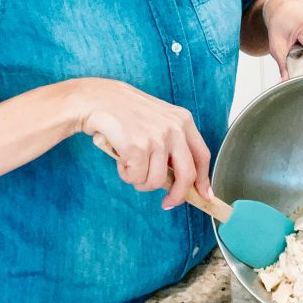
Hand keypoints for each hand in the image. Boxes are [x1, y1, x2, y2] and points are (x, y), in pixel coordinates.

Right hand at [74, 77, 211, 208]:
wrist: (98, 99)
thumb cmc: (126, 112)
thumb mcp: (159, 119)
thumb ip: (172, 143)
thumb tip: (180, 179)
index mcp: (183, 120)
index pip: (202, 155)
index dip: (204, 180)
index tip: (204, 195)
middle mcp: (175, 128)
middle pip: (187, 175)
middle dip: (177, 195)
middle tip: (167, 203)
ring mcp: (157, 137)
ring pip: (156, 181)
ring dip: (141, 181)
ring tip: (130, 165)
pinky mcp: (138, 147)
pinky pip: (136, 178)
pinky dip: (126, 175)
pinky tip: (121, 160)